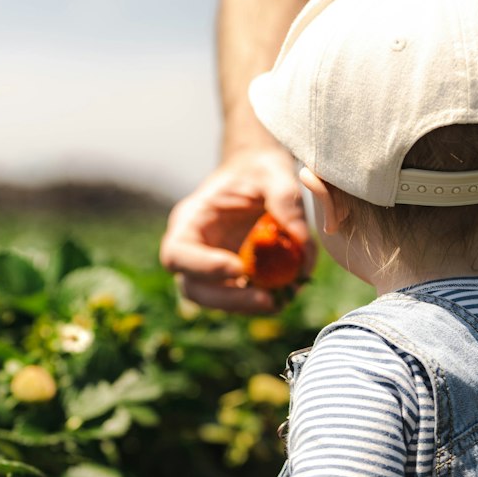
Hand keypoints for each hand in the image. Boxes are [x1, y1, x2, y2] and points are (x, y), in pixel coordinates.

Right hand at [159, 146, 315, 311]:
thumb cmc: (260, 170)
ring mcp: (212, 269)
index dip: (203, 268)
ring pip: (217, 301)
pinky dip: (263, 301)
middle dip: (229, 299)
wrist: (262, 176)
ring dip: (247, 306)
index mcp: (190, 221)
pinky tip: (288, 292)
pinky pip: (241, 300)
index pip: (177, 254)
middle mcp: (195, 250)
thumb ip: (286, 200)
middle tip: (266, 300)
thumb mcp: (274, 174)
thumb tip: (299, 239)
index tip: (239, 269)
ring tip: (281, 299)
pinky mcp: (233, 280)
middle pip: (194, 289)